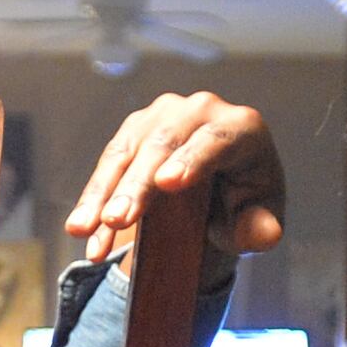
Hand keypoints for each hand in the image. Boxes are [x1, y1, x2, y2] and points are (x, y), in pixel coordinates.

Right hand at [68, 93, 286, 263]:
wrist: (220, 189)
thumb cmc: (245, 202)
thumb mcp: (259, 220)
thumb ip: (262, 228)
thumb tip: (264, 235)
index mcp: (242, 127)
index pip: (217, 140)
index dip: (192, 160)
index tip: (168, 183)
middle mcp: (201, 110)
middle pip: (164, 146)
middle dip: (136, 186)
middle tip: (116, 221)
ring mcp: (163, 115)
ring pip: (128, 153)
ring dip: (103, 195)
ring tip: (85, 231)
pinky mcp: (135, 130)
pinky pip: (109, 163)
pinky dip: (94, 197)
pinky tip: (81, 229)